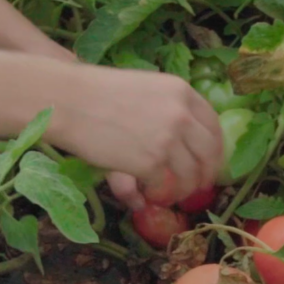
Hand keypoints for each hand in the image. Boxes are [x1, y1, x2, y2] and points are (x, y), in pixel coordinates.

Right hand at [48, 66, 222, 206]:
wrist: (69, 101)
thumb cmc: (98, 92)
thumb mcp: (145, 88)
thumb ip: (169, 108)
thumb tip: (185, 137)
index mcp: (183, 92)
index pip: (214, 125)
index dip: (214, 148)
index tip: (209, 161)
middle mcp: (182, 115)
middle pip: (210, 153)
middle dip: (206, 174)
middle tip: (197, 185)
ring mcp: (169, 140)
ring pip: (191, 175)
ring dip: (182, 189)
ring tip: (169, 193)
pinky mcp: (152, 163)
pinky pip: (166, 186)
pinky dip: (159, 194)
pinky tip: (148, 194)